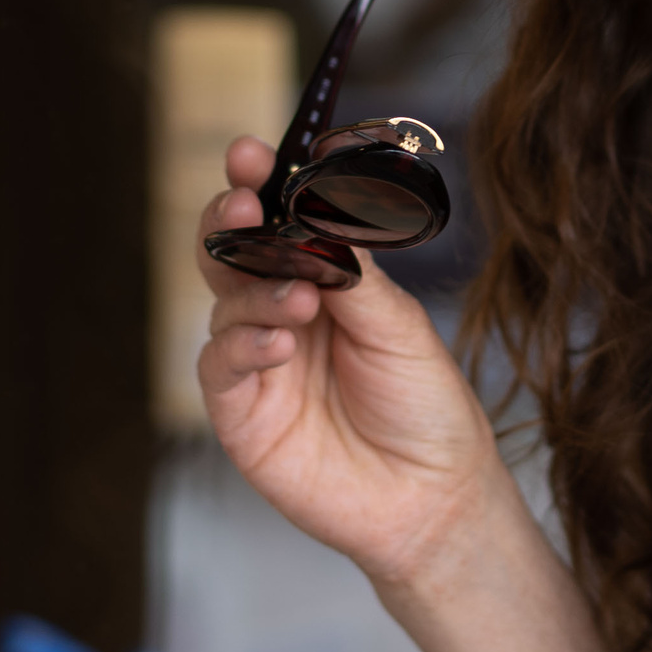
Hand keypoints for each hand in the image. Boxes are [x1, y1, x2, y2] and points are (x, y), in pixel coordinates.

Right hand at [198, 135, 516, 593]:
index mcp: (320, 276)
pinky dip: (242, 345)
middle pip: (230, 247)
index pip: (276, 218)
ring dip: (254, 287)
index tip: (250, 153)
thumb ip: (350, 268)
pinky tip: (278, 347)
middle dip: (230, 217)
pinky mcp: (240, 412)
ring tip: (301, 300)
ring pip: (223, 299)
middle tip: (246, 203)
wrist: (432, 498)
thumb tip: (315, 206)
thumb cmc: (423, 404)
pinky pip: (219, 363)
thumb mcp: (397, 322)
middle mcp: (279, 309)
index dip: (258, 181)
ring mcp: (256, 359)